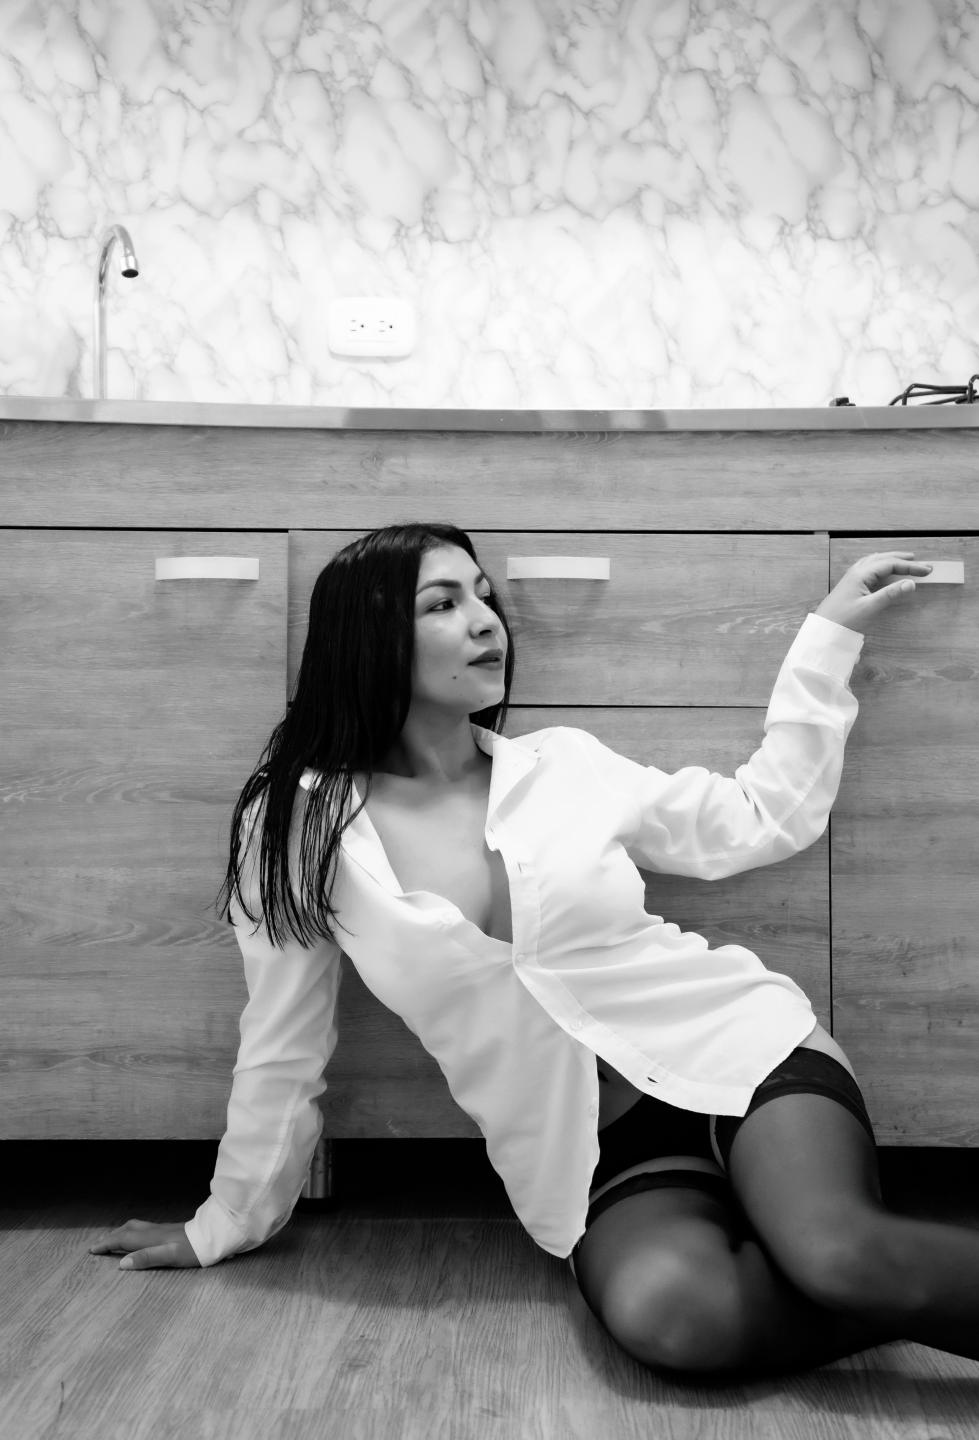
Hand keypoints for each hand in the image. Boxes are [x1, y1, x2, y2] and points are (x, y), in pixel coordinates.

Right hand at [88, 1219, 200, 1270]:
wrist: (212, 1237)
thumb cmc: (193, 1250)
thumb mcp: (170, 1257)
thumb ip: (146, 1258)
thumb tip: (122, 1263)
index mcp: (151, 1239)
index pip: (123, 1240)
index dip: (107, 1244)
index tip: (92, 1250)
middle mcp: (153, 1231)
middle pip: (126, 1231)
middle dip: (110, 1237)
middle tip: (97, 1245)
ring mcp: (160, 1230)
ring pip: (134, 1228)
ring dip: (120, 1233)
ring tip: (112, 1240)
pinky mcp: (167, 1231)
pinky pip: (142, 1229)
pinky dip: (131, 1232)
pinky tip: (136, 1238)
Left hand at [814, 552, 932, 635]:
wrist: (824, 628)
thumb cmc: (844, 619)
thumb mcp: (870, 607)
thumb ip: (890, 594)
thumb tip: (912, 583)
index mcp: (861, 574)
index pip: (890, 564)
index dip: (910, 566)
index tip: (927, 571)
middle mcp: (856, 571)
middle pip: (883, 559)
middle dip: (903, 560)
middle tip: (921, 563)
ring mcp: (852, 577)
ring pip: (875, 561)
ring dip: (891, 559)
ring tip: (905, 560)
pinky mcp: (850, 585)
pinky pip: (868, 568)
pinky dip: (880, 565)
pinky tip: (883, 569)